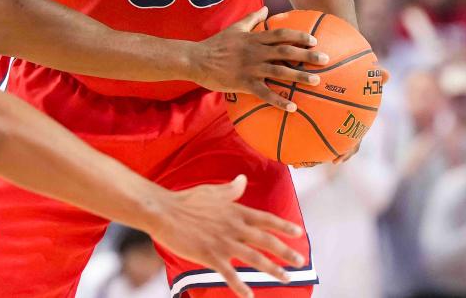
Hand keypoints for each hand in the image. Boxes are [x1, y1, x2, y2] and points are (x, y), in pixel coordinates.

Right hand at [146, 175, 303, 297]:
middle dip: (286, 252)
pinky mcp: (210, 255)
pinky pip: (230, 273)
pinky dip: (240, 285)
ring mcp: (224, 242)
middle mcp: (234, 227)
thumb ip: (231, 189)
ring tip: (286, 278)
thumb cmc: (187, 200)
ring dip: (273, 269)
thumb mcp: (212, 191)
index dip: (284, 226)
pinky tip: (249, 295)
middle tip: (301, 261)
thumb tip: (243, 179)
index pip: (266, 219)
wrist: (164, 212)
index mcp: (236, 211)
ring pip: (255, 258)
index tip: (299, 233)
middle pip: (266, 240)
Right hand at [185, 8, 328, 111]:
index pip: (281, 34)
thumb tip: (266, 7)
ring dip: (299, 77)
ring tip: (316, 82)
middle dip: (307, 55)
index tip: (314, 40)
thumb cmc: (216, 44)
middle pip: (286, 52)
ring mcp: (250, 68)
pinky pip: (265, 93)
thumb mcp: (235, 28)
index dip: (298, 36)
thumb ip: (251, 18)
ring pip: (279, 72)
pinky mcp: (243, 83)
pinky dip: (279, 100)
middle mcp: (255, 52)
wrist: (196, 59)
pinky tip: (293, 107)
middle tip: (325, 60)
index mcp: (254, 38)